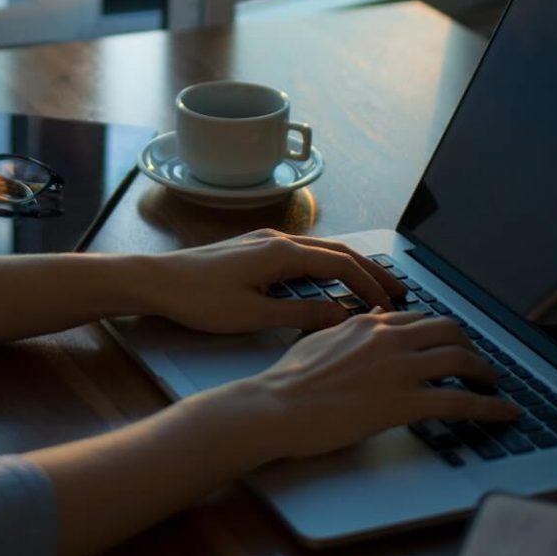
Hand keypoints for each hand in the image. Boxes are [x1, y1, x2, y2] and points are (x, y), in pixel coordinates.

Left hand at [137, 229, 409, 334]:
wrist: (157, 280)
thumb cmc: (199, 299)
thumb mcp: (253, 315)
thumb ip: (300, 315)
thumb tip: (342, 316)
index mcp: (282, 253)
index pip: (341, 265)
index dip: (370, 285)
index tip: (391, 306)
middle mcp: (278, 239)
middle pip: (338, 251)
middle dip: (371, 270)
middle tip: (399, 290)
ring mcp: (265, 241)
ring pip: (321, 250)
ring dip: (350, 267)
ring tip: (373, 287)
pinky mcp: (253, 248)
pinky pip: (302, 253)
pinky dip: (326, 266)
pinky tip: (330, 282)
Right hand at [233, 310, 520, 464]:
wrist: (276, 406)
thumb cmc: (287, 380)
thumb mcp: (317, 340)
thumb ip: (346, 330)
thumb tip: (364, 321)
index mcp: (368, 324)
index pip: (418, 319)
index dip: (440, 332)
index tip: (449, 343)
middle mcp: (389, 339)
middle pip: (449, 331)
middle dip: (470, 345)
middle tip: (477, 362)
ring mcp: (399, 369)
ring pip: (462, 360)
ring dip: (486, 373)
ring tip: (495, 385)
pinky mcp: (405, 402)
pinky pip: (461, 401)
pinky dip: (490, 407)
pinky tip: (506, 413)